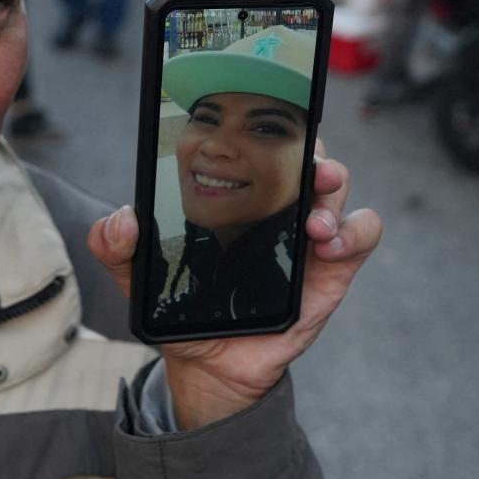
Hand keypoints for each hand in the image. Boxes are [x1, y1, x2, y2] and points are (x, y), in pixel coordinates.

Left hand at [88, 147, 381, 429]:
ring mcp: (307, 236)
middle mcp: (276, 206)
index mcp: (235, 196)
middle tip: (307, 166)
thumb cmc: (181, 307)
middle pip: (307, 155)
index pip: (259, 144)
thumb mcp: (137, 274)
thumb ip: (116, 246)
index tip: (270, 114)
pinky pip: (361, 234)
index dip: (270, 123)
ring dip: (332, 193)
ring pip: (337, 188)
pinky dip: (354, 231)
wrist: (207, 365)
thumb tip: (122, 218)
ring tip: (314, 224)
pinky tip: (328, 247)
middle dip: (313, 150)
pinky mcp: (330, 270)